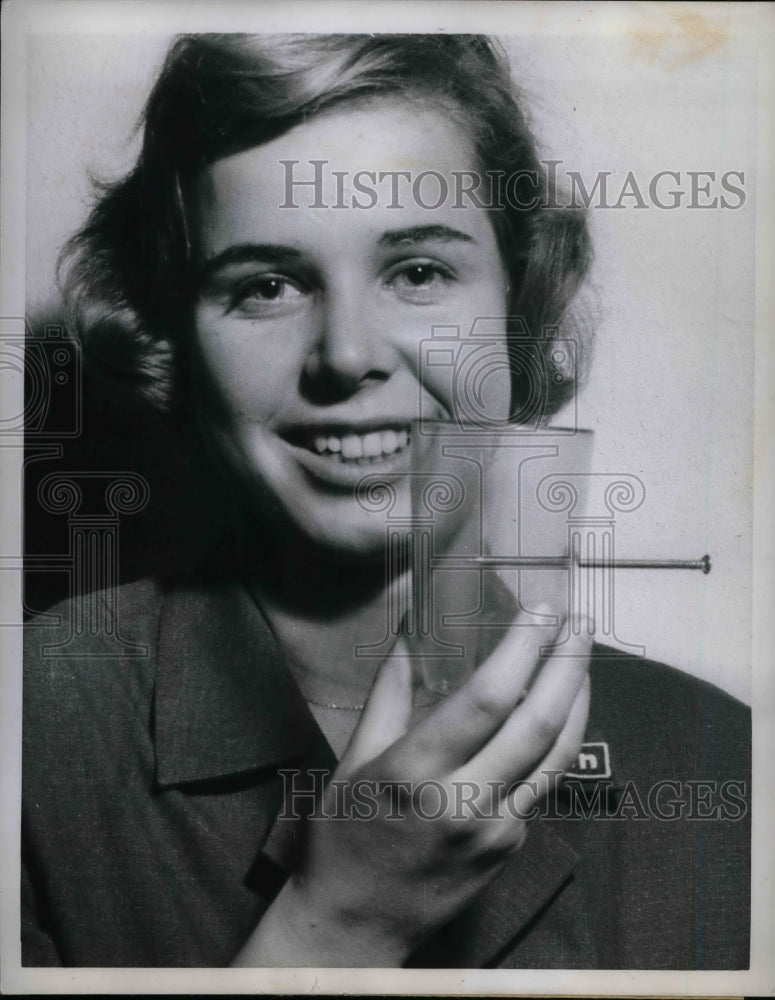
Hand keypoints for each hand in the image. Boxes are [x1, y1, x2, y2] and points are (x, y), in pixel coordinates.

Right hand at [234, 609, 590, 966]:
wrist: (356, 926)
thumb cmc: (344, 837)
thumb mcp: (352, 763)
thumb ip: (386, 697)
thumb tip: (405, 637)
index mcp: (416, 772)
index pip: (485, 700)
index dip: (520, 650)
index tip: (539, 612)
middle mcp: (464, 800)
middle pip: (536, 723)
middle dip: (566, 665)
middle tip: (579, 622)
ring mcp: (496, 829)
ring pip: (556, 756)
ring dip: (578, 701)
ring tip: (584, 659)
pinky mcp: (510, 848)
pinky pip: (544, 785)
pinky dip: (558, 742)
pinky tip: (559, 713)